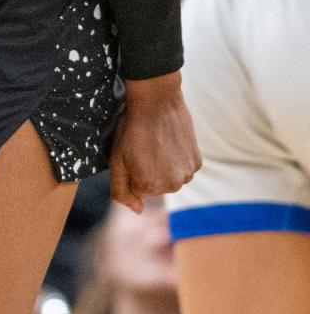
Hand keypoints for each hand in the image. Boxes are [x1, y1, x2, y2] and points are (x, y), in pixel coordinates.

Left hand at [109, 73, 201, 214]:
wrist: (157, 102)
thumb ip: (121, 191)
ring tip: (157, 143)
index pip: (136, 189)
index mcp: (149, 187)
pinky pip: (183, 168)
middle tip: (145, 147)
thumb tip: (138, 210)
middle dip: (147, 171)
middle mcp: (172, 186)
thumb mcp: (116, 161)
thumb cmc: (132, 130)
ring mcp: (187, 174)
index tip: (133, 153)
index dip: (131, 170)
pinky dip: (177, 159)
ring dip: (163, 166)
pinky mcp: (197, 162)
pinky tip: (170, 142)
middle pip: (154, 186)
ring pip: (169, 177)